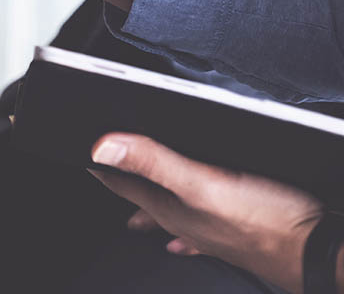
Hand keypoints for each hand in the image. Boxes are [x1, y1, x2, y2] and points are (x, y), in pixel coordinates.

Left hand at [90, 133, 324, 293]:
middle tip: (102, 174)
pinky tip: (179, 239)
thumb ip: (154, 161)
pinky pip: (197, 232)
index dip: (100, 167)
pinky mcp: (236, 233)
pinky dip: (181, 231)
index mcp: (169, 207)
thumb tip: (103, 147)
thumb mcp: (202, 182)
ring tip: (131, 210)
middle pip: (141, 199)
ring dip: (148, 206)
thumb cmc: (268, 222)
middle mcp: (183, 221)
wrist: (319, 253)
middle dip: (121, 184)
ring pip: (166, 216)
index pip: (122, 183)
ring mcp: (208, 230)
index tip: (82, 153)